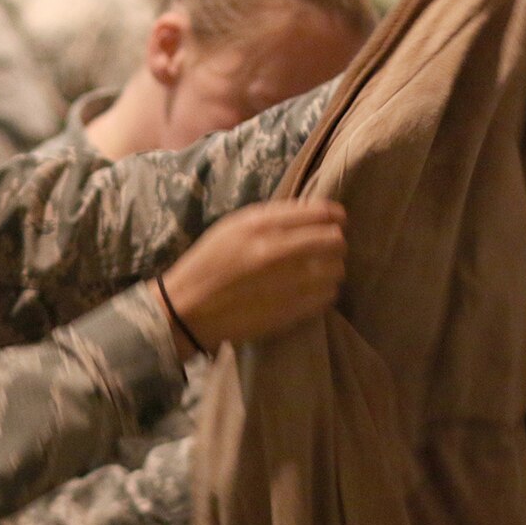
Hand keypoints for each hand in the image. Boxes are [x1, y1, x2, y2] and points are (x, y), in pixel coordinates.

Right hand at [158, 199, 347, 355]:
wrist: (187, 309)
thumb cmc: (208, 263)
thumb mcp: (232, 227)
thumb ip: (272, 217)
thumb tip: (314, 213)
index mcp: (260, 225)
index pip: (320, 213)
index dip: (335, 215)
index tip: (338, 220)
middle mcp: (277, 252)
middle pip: (335, 241)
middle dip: (335, 243)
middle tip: (327, 248)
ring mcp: (286, 284)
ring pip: (336, 270)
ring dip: (332, 269)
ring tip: (319, 272)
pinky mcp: (290, 311)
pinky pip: (327, 297)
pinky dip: (324, 292)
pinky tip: (310, 291)